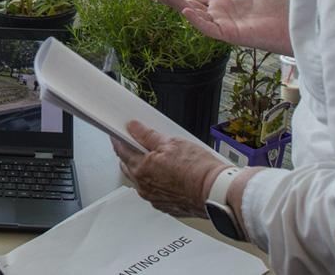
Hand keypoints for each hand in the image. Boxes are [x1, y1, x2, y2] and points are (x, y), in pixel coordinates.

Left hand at [111, 121, 227, 217]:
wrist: (216, 192)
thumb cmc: (198, 170)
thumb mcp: (172, 143)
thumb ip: (148, 136)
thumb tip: (134, 128)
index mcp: (142, 169)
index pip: (121, 151)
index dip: (119, 140)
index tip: (118, 133)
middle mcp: (144, 187)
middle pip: (128, 167)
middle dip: (128, 154)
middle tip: (134, 143)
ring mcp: (154, 199)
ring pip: (140, 181)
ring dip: (141, 169)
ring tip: (153, 158)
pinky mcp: (166, 206)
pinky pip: (153, 192)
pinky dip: (154, 182)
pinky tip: (165, 175)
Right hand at [150, 0, 291, 53]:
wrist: (293, 22)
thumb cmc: (279, 6)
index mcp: (225, 4)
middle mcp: (220, 15)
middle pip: (190, 7)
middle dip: (172, 1)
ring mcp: (223, 25)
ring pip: (195, 16)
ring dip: (179, 7)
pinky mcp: (229, 34)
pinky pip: (209, 28)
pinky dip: (196, 21)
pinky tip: (186, 11)